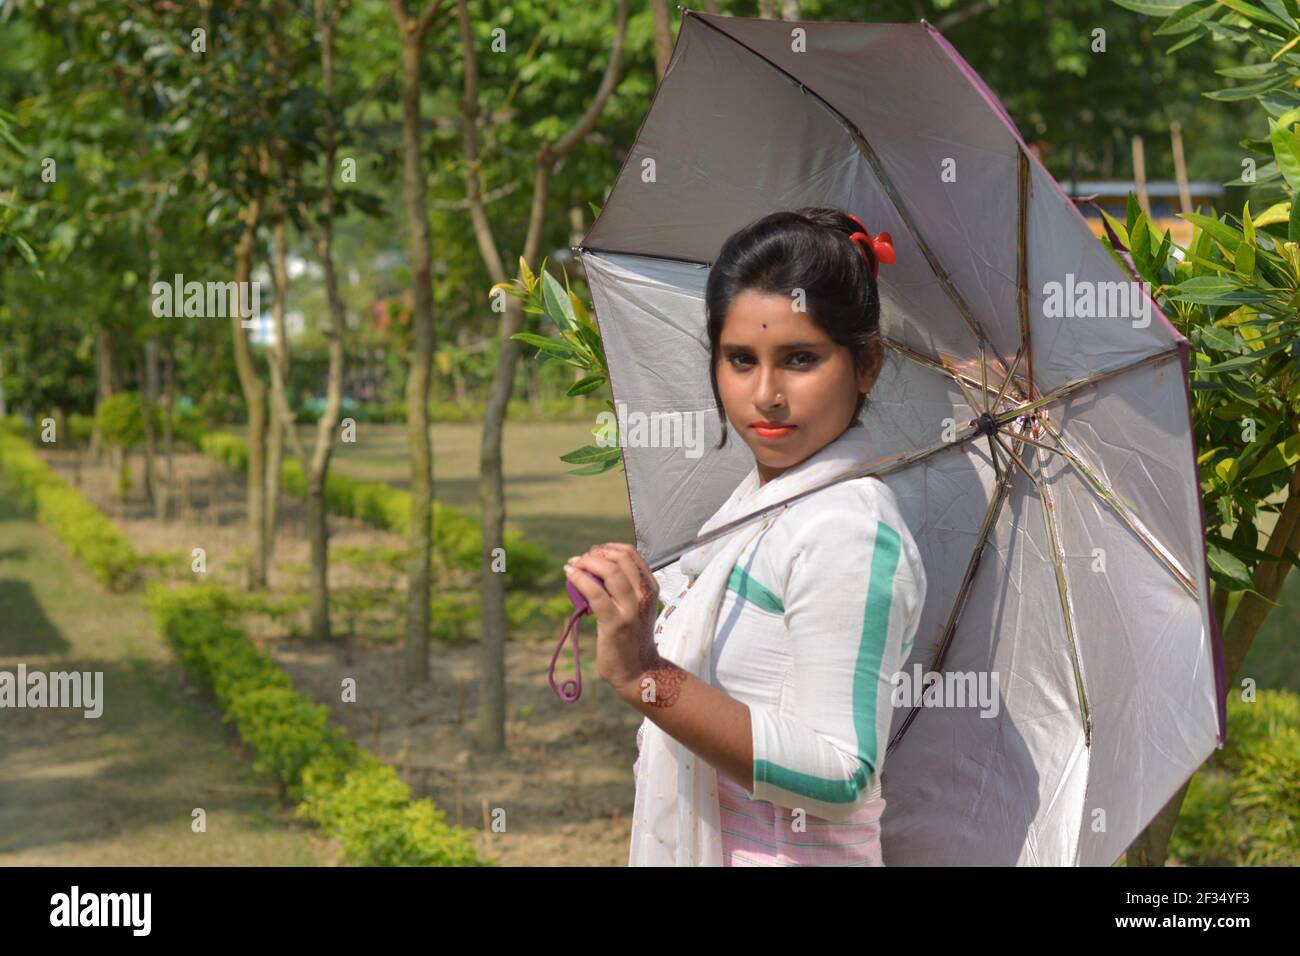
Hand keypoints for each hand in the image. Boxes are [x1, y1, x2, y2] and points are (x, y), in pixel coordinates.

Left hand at [564, 542, 660, 698]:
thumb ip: (623, 588)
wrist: (638, 671)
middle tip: (580, 560)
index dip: (608, 548)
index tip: (592, 554)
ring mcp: (631, 609)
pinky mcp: (615, 623)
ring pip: (611, 572)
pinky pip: (596, 594)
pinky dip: (580, 579)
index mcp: (650, 588)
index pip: (631, 554)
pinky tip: (570, 575)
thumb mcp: (634, 607)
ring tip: (573, 565)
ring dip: (587, 563)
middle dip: (596, 553)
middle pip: (621, 557)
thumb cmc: (632, 638)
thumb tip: (594, 568)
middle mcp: (644, 595)